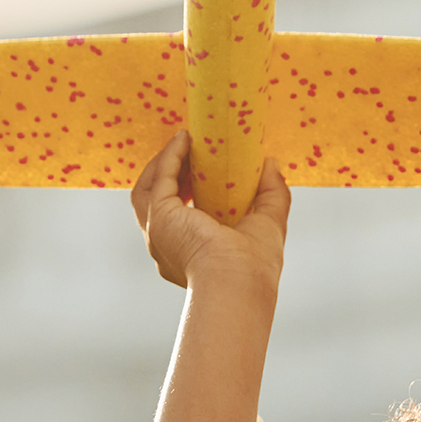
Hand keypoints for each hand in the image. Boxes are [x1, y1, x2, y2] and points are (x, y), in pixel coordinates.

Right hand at [131, 131, 290, 291]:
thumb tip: (271, 164)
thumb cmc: (255, 268)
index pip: (179, 218)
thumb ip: (272, 194)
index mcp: (188, 255)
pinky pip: (159, 178)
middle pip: (156, 202)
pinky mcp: (158, 217)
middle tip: (192, 152)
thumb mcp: (268, 224)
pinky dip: (170, 157)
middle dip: (170, 175)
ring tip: (186, 142)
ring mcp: (157, 233)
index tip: (202, 170)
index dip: (186, 191)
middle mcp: (167, 247)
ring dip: (165, 163)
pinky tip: (185, 140)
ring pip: (147, 189)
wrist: (239, 281)